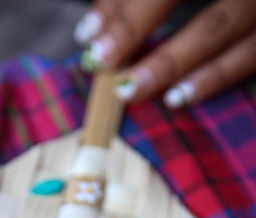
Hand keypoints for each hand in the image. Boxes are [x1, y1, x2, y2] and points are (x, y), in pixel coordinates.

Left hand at [75, 0, 255, 105]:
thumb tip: (97, 27)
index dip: (126, 9)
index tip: (88, 34)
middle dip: (136, 28)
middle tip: (101, 60)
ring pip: (217, 30)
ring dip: (171, 63)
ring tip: (130, 89)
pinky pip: (248, 58)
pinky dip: (213, 79)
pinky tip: (178, 97)